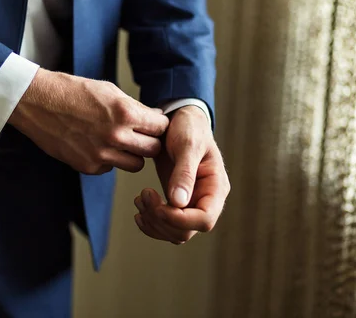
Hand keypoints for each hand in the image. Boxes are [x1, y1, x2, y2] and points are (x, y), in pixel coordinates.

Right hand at [9, 68, 168, 173]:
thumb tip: (156, 118)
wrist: (37, 102)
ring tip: (122, 142)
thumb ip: (135, 107)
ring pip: (136, 164)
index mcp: (125, 113)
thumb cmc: (73, 92)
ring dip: (133, 154)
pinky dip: (110, 160)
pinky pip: (111, 168)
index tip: (154, 124)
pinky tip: (99, 145)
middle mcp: (116, 136)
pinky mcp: (88, 166)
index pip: (160, 127)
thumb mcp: (109, 91)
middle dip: (150, 141)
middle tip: (142, 135)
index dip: (159, 125)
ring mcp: (102, 154)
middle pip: (153, 150)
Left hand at [133, 106, 229, 243]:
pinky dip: (151, 223)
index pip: (205, 219)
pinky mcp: (177, 203)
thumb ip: (184, 172)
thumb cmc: (189, 128)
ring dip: (153, 222)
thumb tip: (178, 202)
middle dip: (161, 220)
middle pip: (187, 231)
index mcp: (216, 187)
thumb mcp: (188, 145)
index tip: (157, 204)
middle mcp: (207, 200)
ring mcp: (192, 203)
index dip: (179, 219)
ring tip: (139, 200)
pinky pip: (166, 226)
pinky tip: (139, 208)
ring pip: (175, 233)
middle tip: (142, 196)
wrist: (179, 120)